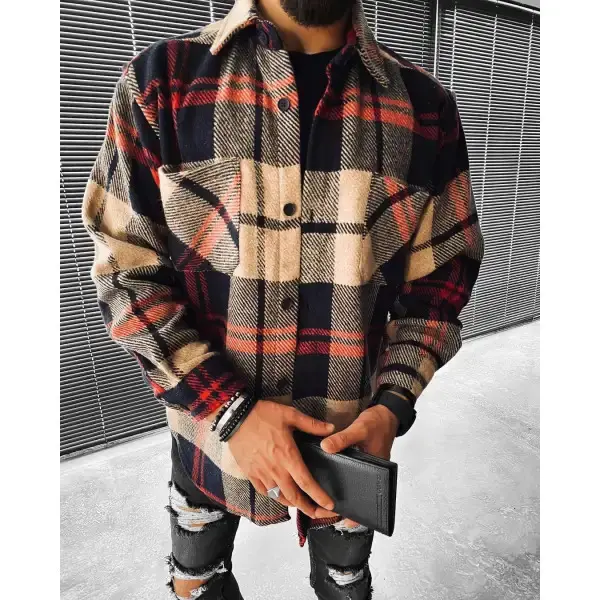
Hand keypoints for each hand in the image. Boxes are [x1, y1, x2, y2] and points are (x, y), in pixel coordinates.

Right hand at [227, 399, 338, 518]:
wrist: (235, 417)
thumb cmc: (263, 415)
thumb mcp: (290, 415)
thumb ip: (311, 424)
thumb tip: (331, 428)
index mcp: (288, 456)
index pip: (306, 483)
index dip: (319, 496)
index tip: (329, 505)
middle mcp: (275, 469)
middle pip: (294, 497)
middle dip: (308, 508)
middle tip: (318, 512)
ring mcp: (261, 473)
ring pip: (279, 497)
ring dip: (292, 504)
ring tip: (301, 505)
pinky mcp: (250, 474)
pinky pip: (264, 492)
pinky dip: (274, 497)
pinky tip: (279, 495)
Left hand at [320, 404, 398, 526]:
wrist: (386, 413)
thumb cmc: (378, 423)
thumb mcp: (360, 429)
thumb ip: (343, 439)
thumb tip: (325, 448)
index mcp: (377, 471)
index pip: (368, 496)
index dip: (358, 511)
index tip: (344, 520)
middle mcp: (372, 473)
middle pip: (360, 493)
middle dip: (347, 503)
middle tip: (328, 511)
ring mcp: (367, 467)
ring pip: (354, 484)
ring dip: (343, 490)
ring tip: (324, 497)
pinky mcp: (361, 461)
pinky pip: (351, 473)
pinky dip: (342, 476)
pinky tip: (328, 476)